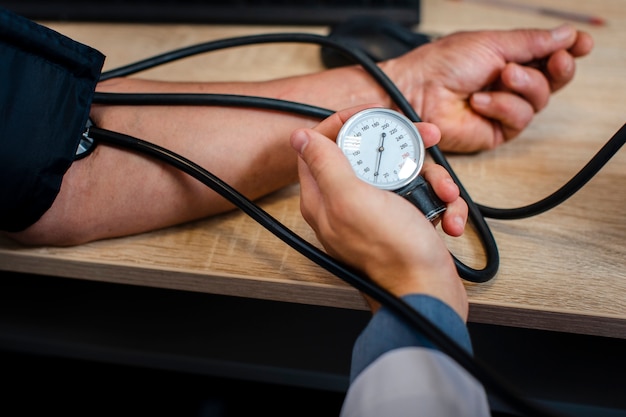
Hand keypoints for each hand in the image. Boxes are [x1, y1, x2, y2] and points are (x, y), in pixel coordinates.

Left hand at [290, 105, 467, 318]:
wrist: (427, 292)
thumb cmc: (391, 252)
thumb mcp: (352, 199)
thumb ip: (324, 164)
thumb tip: (300, 137)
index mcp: (324, 196)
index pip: (322, 145)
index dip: (347, 123)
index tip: (374, 114)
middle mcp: (347, 203)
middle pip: (370, 155)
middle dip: (404, 147)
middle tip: (427, 139)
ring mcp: (376, 213)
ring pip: (402, 173)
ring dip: (431, 179)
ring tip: (444, 194)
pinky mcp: (403, 222)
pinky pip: (421, 197)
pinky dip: (439, 203)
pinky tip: (448, 219)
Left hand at [383, 24, 593, 151]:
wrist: (417, 92)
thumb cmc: (442, 64)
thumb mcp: (491, 43)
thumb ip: (531, 43)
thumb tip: (566, 35)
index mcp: (507, 56)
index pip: (548, 54)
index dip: (568, 50)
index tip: (582, 45)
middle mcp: (508, 83)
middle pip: (553, 79)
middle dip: (558, 68)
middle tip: (556, 60)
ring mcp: (504, 107)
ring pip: (540, 100)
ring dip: (524, 86)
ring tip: (501, 77)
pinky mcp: (496, 130)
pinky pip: (519, 119)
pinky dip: (503, 107)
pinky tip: (482, 101)